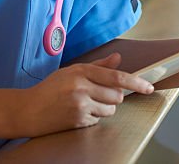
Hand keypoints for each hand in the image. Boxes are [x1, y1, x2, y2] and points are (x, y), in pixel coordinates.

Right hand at [15, 52, 153, 135]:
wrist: (29, 110)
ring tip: (87, 103)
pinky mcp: (79, 121)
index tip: (148, 86)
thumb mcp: (72, 71)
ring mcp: (80, 106)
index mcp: (81, 72)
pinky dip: (94, 116)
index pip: (116, 77)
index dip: (136, 82)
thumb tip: (118, 58)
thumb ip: (98, 66)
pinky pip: (98, 119)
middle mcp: (82, 88)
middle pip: (117, 95)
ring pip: (110, 109)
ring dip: (105, 107)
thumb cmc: (50, 89)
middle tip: (101, 95)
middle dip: (115, 97)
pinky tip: (79, 112)